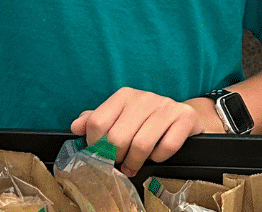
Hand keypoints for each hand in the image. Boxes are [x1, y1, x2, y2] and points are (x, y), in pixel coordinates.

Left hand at [71, 88, 209, 176]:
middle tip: (118, 164)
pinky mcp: (185, 117)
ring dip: (135, 162)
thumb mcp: (120, 117)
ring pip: (141, 145)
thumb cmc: (146, 121)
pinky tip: (156, 155)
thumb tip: (76, 127)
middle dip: (115, 157)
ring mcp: (167, 106)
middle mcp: (145, 97)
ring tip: (132, 166)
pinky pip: (167, 147)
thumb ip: (96, 121)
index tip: (100, 154)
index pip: (97, 122)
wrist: (183, 117)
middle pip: (117, 137)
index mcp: (124, 95)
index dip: (95, 145)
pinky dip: (159, 157)